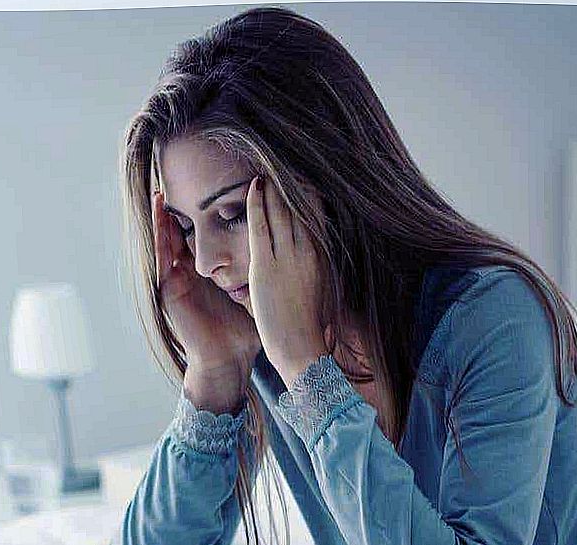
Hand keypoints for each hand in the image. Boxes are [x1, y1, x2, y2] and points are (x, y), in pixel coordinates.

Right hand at [152, 189, 261, 380]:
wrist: (229, 360)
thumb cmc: (245, 332)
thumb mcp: (257, 294)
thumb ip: (268, 276)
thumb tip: (297, 259)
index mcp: (209, 273)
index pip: (205, 236)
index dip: (203, 214)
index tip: (209, 190)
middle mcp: (191, 274)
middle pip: (183, 235)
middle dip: (180, 210)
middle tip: (176, 181)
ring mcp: (177, 283)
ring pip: (167, 244)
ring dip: (162, 220)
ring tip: (161, 194)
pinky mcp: (169, 292)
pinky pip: (161, 260)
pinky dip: (158, 239)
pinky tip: (157, 221)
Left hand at [246, 175, 329, 387]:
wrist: (303, 351)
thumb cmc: (312, 333)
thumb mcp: (322, 298)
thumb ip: (318, 279)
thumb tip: (320, 272)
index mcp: (321, 260)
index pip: (315, 218)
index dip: (308, 195)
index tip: (302, 178)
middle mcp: (307, 254)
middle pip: (300, 209)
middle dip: (291, 184)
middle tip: (282, 161)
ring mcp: (287, 259)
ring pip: (281, 212)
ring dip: (274, 187)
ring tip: (267, 167)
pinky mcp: (266, 267)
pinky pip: (260, 227)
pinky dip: (257, 204)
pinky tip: (254, 186)